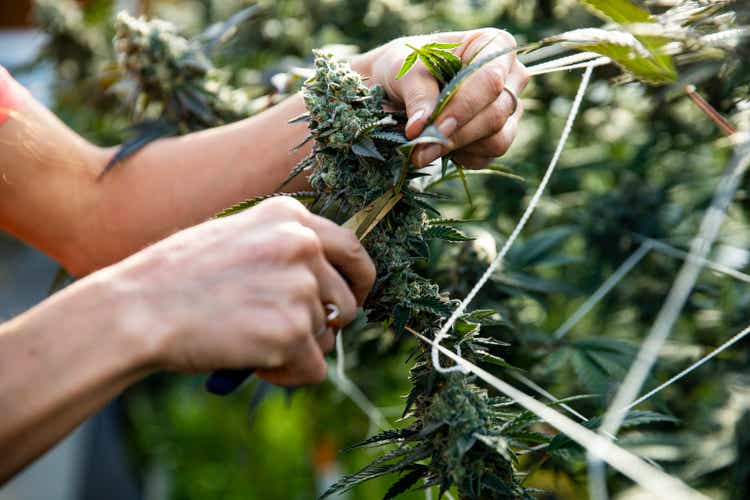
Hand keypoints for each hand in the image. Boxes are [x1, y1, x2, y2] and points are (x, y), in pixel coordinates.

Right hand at [110, 196, 375, 385]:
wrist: (137, 308)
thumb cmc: (176, 276)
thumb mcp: (236, 237)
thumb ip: (284, 251)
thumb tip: (324, 286)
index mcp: (290, 216)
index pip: (353, 251)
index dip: (358, 283)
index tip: (354, 301)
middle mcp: (303, 246)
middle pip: (347, 302)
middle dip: (324, 324)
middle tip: (292, 335)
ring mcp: (300, 288)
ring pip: (326, 337)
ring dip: (297, 349)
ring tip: (251, 341)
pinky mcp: (292, 332)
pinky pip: (313, 369)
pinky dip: (287, 374)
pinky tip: (252, 362)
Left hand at [355, 28, 529, 167]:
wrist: (401, 86)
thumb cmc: (408, 67)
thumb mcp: (406, 71)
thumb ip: (417, 96)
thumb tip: (420, 129)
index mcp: (494, 45)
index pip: (490, 81)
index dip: (464, 107)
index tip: (435, 127)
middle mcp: (511, 77)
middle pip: (496, 115)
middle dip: (456, 135)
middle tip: (420, 149)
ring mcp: (508, 109)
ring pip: (497, 141)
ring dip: (458, 149)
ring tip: (424, 147)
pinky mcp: (499, 137)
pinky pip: (487, 157)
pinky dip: (460, 158)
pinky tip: (439, 147)